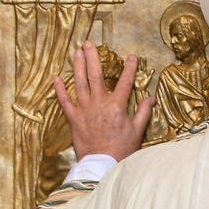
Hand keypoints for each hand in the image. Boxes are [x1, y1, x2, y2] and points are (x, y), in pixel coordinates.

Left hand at [53, 41, 155, 161]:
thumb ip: (144, 112)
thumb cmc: (122, 149)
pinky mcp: (74, 119)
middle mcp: (100, 103)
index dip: (129, 68)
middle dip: (93, 57)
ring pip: (80, 83)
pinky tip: (56, 78)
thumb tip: (151, 98)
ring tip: (76, 52)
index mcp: (117, 106)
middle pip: (96, 75)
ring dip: (77, 66)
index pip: (125, 82)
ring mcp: (85, 110)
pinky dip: (60, 90)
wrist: (102, 165)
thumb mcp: (137, 130)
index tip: (131, 56)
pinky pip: (65, 102)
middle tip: (89, 43)